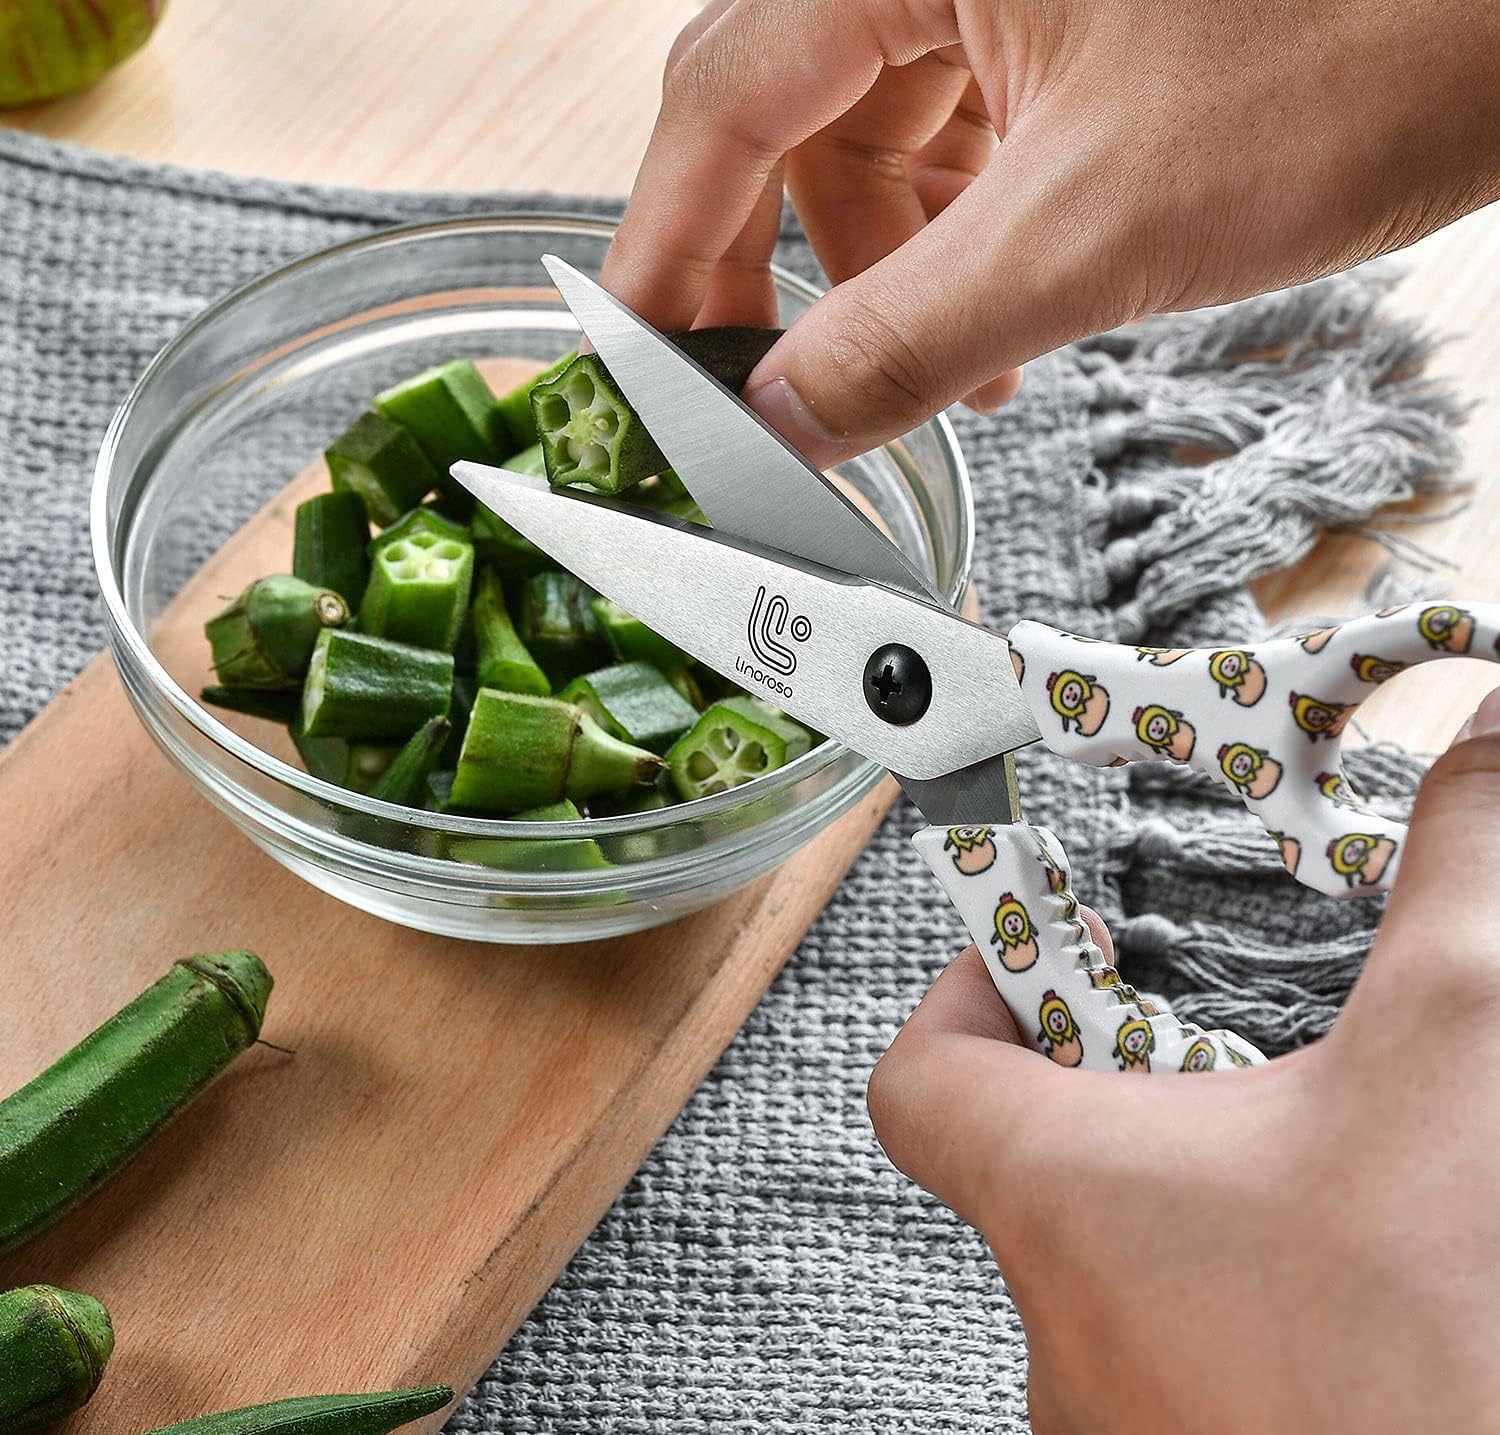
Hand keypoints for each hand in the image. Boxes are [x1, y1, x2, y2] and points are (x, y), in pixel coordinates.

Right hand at [604, 0, 1499, 466]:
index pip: (723, 96)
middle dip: (780, 273)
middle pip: (781, 117)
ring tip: (945, 377)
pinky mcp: (1055, 23)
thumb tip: (779, 424)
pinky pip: (957, 141)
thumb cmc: (1356, 53)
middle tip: (771, 399)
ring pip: (871, 141)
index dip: (669, 249)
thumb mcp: (1092, 233)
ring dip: (886, 276)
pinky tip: (1000, 328)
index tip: (640, 366)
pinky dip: (959, 244)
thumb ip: (907, 338)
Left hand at [866, 687, 1499, 1434]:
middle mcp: (1061, 1325)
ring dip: (1189, 1191)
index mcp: (1063, 1200)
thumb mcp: (1458, 1055)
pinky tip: (1350, 1287)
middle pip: (1025, 1154)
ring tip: (1312, 1167)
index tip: (1038, 940)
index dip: (966, 983)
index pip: (920, 1073)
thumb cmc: (1452, 1363)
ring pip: (1111, 1262)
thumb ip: (1458, 876)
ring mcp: (1123, 1432)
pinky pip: (1177, 1355)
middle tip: (1218, 1040)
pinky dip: (1236, 1293)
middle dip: (1121, 1077)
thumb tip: (1485, 743)